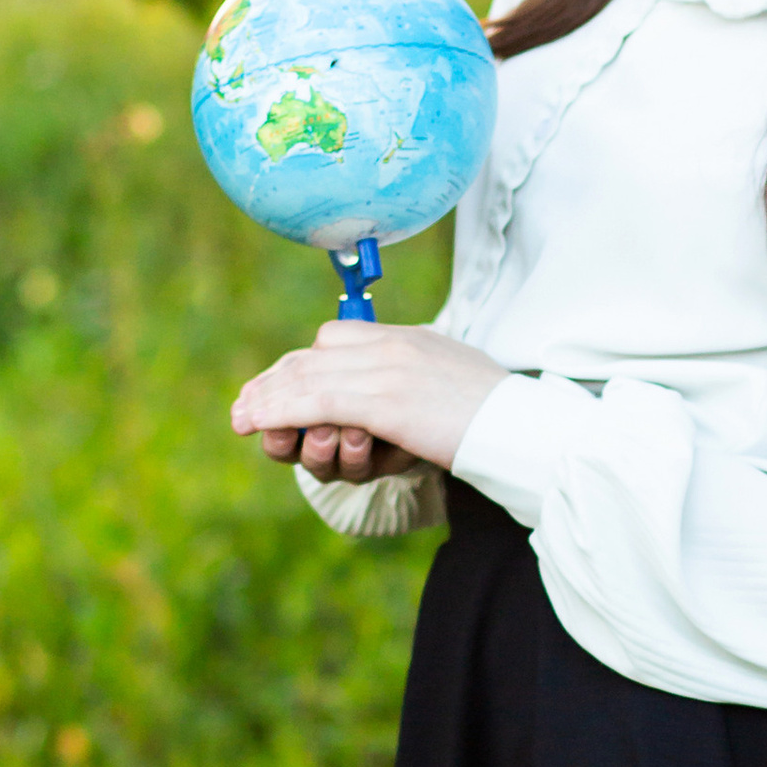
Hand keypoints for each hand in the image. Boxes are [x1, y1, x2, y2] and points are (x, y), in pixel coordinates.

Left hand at [232, 321, 508, 480]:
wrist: (524, 430)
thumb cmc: (499, 418)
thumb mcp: (455, 386)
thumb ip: (422, 381)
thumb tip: (401, 399)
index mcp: (410, 339)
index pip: (337, 337)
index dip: (300, 363)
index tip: (279, 384)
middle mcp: (394, 346)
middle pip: (314, 355)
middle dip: (274, 381)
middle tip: (245, 404)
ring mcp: (387, 371)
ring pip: (308, 377)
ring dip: (267, 399)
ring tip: (241, 419)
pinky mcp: (384, 403)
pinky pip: (315, 401)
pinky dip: (278, 411)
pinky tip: (255, 425)